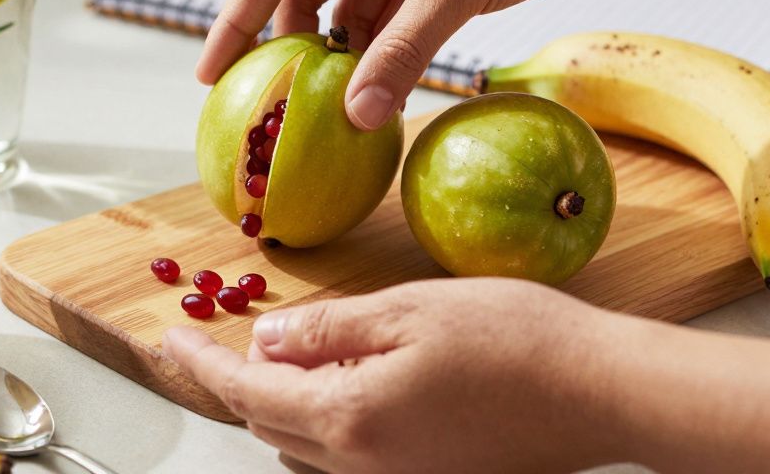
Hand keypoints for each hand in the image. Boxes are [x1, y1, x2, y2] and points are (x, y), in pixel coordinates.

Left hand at [164, 278, 623, 473]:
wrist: (601, 392)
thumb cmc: (515, 341)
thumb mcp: (405, 311)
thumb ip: (325, 330)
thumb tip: (265, 339)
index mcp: (350, 418)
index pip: (246, 390)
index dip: (200, 362)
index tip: (168, 338)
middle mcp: (365, 465)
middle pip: (272, 422)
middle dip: (248, 376)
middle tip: (251, 329)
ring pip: (308, 442)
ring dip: (291, 398)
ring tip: (311, 348)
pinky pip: (350, 455)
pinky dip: (332, 417)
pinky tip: (358, 377)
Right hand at [195, 0, 624, 129]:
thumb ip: (402, 53)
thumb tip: (357, 116)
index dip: (235, 23)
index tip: (212, 75)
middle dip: (286, 46)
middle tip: (266, 102)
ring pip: (345, 8)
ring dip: (339, 55)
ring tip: (322, 105)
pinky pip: (384, 16)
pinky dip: (377, 51)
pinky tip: (374, 88)